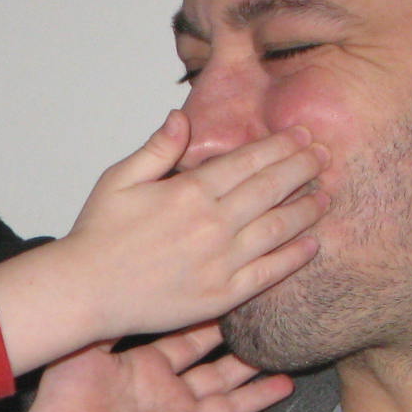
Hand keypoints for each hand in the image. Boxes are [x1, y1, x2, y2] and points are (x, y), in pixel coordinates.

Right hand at [0, 114, 324, 371]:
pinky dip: (294, 257)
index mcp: (189, 191)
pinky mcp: (222, 295)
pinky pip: (269, 273)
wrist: (85, 292)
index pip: (249, 161)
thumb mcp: (118, 179)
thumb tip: (182, 116)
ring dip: (307, 209)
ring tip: (326, 196)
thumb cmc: (96, 235)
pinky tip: (312, 245)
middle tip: (325, 157)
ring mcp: (220, 261)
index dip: (281, 146)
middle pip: (272, 189)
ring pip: (278, 228)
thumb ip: (156, 148)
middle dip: (303, 168)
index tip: (303, 135)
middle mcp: (212, 224)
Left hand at [0, 326, 292, 411]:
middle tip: (272, 335)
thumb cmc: (64, 398)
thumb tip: (117, 282)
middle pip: (216, 372)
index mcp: (145, 367)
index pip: (187, 341)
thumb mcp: (88, 347)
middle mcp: (166, 393)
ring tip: (288, 380)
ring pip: (228, 404)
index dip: (211, 323)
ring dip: (257, 395)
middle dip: (245, 357)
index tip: (236, 300)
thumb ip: (110, 319)